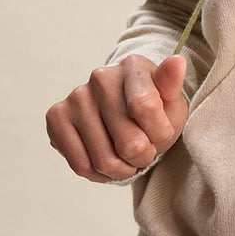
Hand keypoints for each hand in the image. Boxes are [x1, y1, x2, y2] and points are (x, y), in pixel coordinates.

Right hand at [45, 54, 188, 182]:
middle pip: (129, 142)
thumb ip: (173, 85)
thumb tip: (178, 61)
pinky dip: (99, 174)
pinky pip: (80, 165)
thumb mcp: (171, 102)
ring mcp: (76, 96)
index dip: (159, 134)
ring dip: (123, 169)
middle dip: (143, 156)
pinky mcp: (56, 117)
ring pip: (104, 160)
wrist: (126, 114)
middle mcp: (101, 77)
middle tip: (144, 149)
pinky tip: (107, 162)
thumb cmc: (154, 109)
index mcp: (132, 66)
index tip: (162, 133)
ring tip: (127, 157)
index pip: (145, 109)